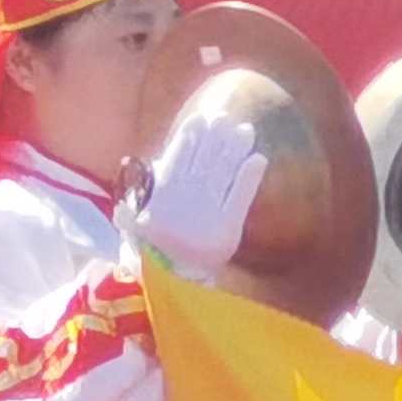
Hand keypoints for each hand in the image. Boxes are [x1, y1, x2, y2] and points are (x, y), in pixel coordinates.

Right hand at [131, 113, 266, 277]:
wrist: (173, 282)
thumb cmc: (158, 248)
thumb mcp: (143, 218)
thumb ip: (153, 188)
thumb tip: (164, 157)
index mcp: (160, 198)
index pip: (177, 158)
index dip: (190, 136)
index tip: (200, 118)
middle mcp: (182, 202)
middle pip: (202, 161)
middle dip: (215, 137)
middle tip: (226, 117)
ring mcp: (205, 215)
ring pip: (221, 173)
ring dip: (234, 149)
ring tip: (245, 130)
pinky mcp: (227, 230)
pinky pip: (240, 198)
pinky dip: (248, 177)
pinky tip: (258, 159)